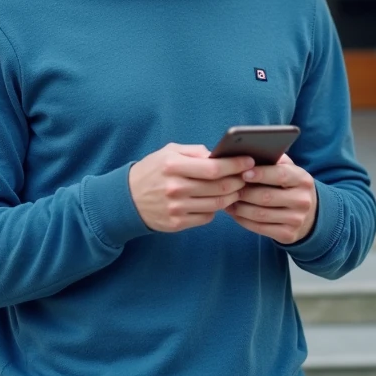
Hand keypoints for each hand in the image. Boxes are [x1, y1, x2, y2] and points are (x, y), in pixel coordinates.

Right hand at [129, 143, 255, 232]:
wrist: (127, 199)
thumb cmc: (152, 171)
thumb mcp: (168, 152)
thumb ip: (194, 152)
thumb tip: (220, 155)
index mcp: (173, 165)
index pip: (214, 168)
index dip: (235, 165)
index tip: (249, 161)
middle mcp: (175, 187)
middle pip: (219, 187)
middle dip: (238, 181)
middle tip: (247, 177)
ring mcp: (176, 208)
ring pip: (217, 204)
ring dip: (231, 197)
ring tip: (236, 189)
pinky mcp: (176, 223)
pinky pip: (206, 217)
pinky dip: (215, 209)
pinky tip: (216, 201)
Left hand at [224, 154, 316, 244]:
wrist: (308, 215)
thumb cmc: (289, 186)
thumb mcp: (288, 170)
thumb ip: (273, 160)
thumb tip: (247, 152)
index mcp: (303, 179)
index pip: (280, 175)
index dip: (260, 174)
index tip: (242, 172)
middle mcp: (302, 200)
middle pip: (266, 197)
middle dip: (243, 192)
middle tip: (226, 187)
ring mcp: (296, 220)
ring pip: (260, 214)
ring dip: (239, 208)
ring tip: (226, 200)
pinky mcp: (288, 235)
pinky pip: (259, 228)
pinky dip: (243, 220)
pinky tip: (234, 213)